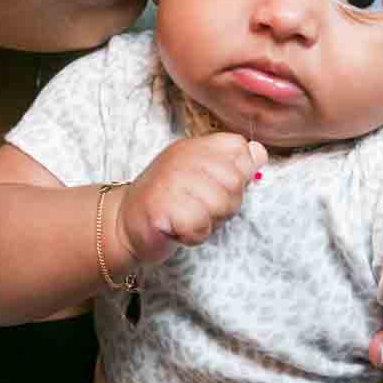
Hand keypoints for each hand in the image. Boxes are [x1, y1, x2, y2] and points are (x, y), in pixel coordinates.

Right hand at [114, 133, 266, 266]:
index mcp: (195, 147)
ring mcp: (171, 179)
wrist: (122, 225)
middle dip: (226, 205)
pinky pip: (200, 225)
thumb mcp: (201, 177)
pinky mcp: (161, 207)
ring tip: (188, 219)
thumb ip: (230, 165)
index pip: (239, 148)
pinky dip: (193, 236)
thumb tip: (260, 152)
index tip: (216, 187)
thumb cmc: (168, 204)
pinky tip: (177, 230)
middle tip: (200, 209)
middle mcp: (183, 157)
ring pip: (221, 204)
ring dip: (209, 222)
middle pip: (236, 181)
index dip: (238, 174)